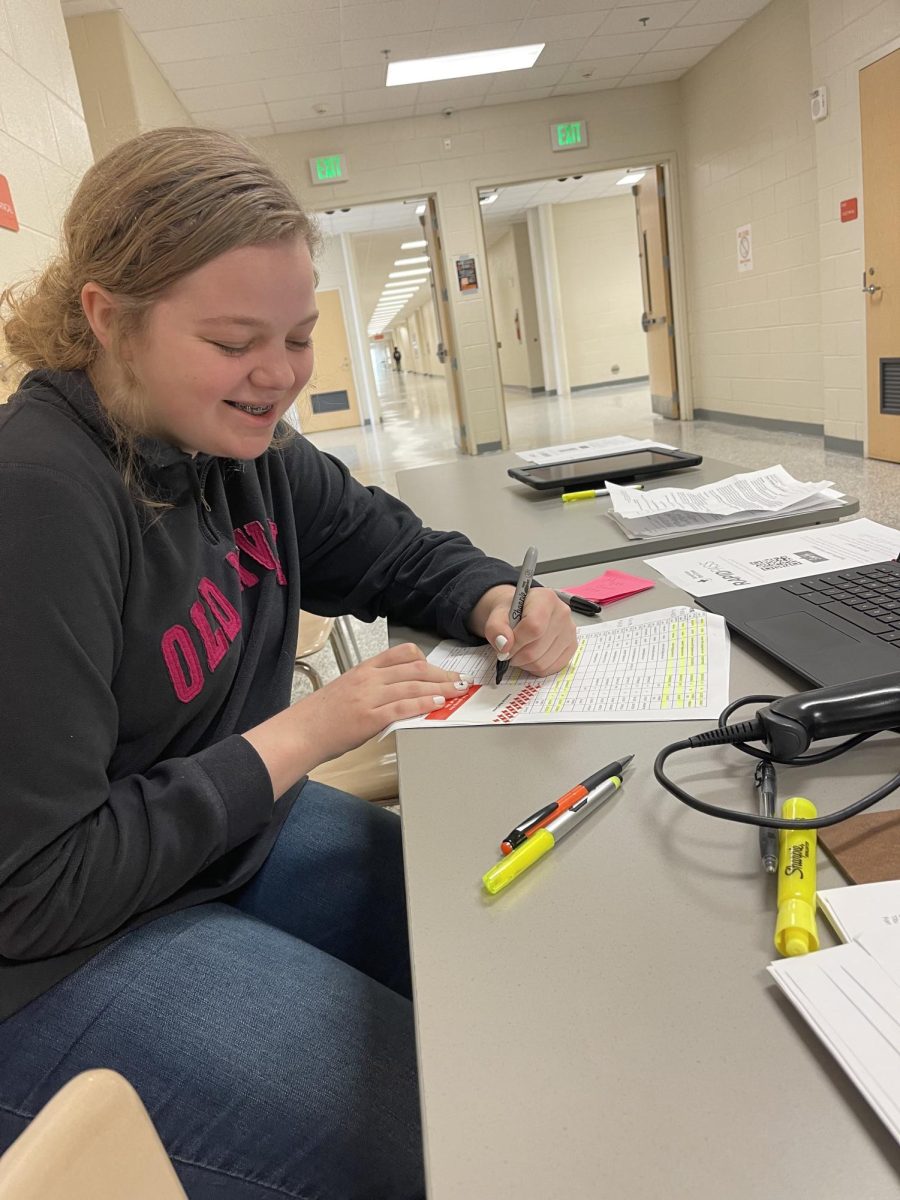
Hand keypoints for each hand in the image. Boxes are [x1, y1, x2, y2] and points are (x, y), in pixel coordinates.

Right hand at [292, 642, 470, 764]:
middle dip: (442, 675)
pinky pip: (403, 706)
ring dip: (441, 688)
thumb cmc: (323, 715)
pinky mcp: (370, 717)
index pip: (402, 654)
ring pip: (414, 685)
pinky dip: (423, 703)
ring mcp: (370, 697)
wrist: (302, 732)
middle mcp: (369, 678)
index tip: (443, 669)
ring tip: (457, 691)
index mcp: (364, 669)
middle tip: (459, 681)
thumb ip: (373, 686)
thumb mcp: (349, 689)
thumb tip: (401, 689)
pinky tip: (436, 703)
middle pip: (415, 668)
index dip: (428, 660)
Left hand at [468, 585, 576, 677]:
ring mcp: (570, 631)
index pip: (533, 627)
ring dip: (525, 664)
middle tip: (509, 651)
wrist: (522, 613)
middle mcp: (562, 613)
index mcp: (545, 599)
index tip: (504, 647)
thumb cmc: (512, 612)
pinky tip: (531, 657)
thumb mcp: (497, 615)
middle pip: (536, 648)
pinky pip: (551, 668)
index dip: (516, 642)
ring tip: (519, 652)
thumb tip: (504, 646)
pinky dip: (536, 668)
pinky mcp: (572, 647)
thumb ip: (495, 628)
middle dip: (516, 656)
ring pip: (543, 662)